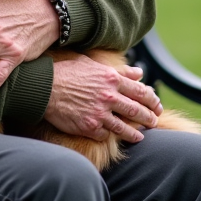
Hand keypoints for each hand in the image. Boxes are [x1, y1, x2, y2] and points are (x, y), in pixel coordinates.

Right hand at [44, 57, 161, 142]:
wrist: (43, 87)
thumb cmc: (66, 72)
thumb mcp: (92, 64)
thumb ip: (118, 70)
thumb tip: (138, 73)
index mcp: (111, 78)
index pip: (141, 91)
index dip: (152, 100)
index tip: (157, 105)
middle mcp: (109, 96)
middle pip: (137, 110)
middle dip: (149, 117)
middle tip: (154, 121)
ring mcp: (100, 113)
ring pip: (125, 127)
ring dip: (135, 133)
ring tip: (140, 136)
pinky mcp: (90, 127)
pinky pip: (106, 135)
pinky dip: (110, 135)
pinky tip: (113, 136)